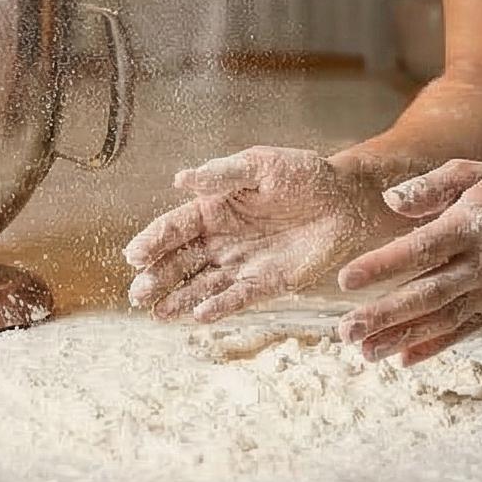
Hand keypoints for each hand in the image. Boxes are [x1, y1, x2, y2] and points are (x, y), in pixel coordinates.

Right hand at [121, 147, 388, 322]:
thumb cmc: (303, 174)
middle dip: (158, 279)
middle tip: (138, 296)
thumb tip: (180, 179)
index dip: (152, 241)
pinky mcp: (268, 283)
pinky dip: (219, 306)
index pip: (174, 227)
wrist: (347, 199)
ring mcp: (242, 263)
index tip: (134, 257)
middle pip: (180, 262)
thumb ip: (222, 173)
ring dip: (180, 299)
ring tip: (158, 313)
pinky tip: (200, 315)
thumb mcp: (261, 165)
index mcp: (214, 208)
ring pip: (203, 285)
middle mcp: (221, 239)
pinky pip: (239, 297)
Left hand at [333, 159, 481, 363]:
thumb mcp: (469, 173)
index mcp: (468, 227)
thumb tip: (390, 200)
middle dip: (385, 315)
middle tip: (346, 331)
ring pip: (442, 320)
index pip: (421, 249)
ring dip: (402, 337)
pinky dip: (433, 347)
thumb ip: (429, 186)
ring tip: (365, 351)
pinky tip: (401, 358)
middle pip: (428, 293)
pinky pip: (463, 332)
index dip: (384, 265)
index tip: (346, 279)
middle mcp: (479, 264)